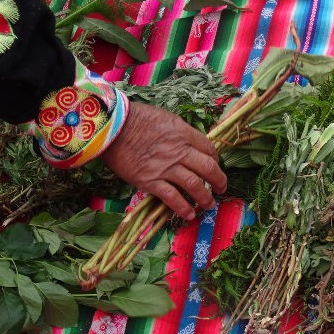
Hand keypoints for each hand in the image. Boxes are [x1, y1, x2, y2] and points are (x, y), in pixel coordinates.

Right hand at [100, 102, 226, 219]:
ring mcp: (165, 168)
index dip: (215, 159)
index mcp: (183, 133)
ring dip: (205, 198)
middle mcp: (179, 151)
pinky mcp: (150, 181)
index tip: (215, 165)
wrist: (111, 128)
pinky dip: (183, 208)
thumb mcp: (165, 118)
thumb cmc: (135, 118)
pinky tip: (189, 214)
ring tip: (209, 205)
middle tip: (222, 188)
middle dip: (219, 180)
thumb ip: (180, 132)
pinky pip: (172, 198)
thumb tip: (189, 143)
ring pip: (194, 186)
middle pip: (208, 168)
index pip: (208, 149)